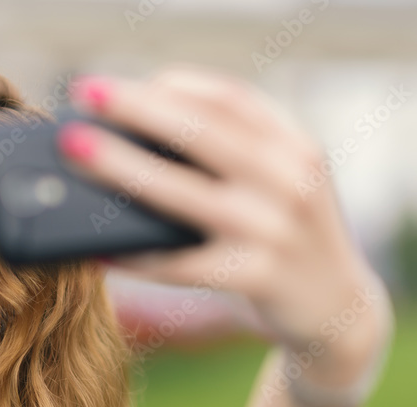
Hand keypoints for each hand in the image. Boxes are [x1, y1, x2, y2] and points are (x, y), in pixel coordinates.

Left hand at [60, 64, 393, 380]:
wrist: (339, 312)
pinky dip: (138, 256)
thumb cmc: (289, 236)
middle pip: (203, 132)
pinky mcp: (259, 279)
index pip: (231, 99)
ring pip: (185, 195)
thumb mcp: (282, 184)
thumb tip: (145, 130)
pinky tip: (101, 248)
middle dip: (138, 109)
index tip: (122, 84)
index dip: (173, 85)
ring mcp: (276, 230)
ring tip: (77, 153)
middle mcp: (292, 180)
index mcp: (296, 147)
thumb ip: (236, 153)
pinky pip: (183, 264)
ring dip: (124, 169)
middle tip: (85, 94)